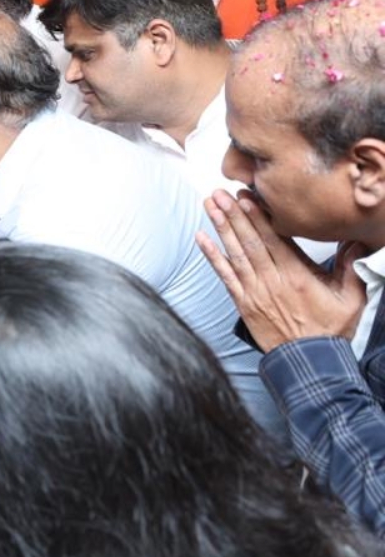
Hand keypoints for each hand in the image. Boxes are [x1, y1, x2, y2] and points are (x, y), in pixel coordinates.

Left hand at [197, 189, 366, 349]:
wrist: (308, 363)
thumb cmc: (329, 331)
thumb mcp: (350, 300)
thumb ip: (349, 269)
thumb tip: (355, 243)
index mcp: (297, 276)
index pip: (274, 239)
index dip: (258, 217)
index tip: (246, 197)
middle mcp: (272, 281)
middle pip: (250, 241)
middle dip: (234, 214)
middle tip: (220, 193)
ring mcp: (254, 292)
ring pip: (235, 254)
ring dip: (221, 228)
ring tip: (210, 206)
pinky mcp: (243, 303)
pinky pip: (224, 275)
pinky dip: (212, 256)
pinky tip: (201, 238)